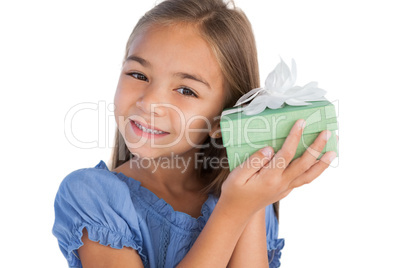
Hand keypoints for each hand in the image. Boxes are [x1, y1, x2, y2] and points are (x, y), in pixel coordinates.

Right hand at [220, 119, 336, 217]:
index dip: (295, 137)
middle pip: (304, 164)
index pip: (286, 154)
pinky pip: (304, 179)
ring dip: (323, 162)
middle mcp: (282, 183)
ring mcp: (286, 188)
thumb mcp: (237, 175)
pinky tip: (319, 163)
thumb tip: (270, 149)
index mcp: (269, 177)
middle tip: (327, 132)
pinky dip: (315, 171)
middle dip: (317, 147)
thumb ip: (253, 161)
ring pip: (309, 175)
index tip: (301, 123)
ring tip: (334, 150)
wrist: (237, 212)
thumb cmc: (234, 191)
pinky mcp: (286, 190)